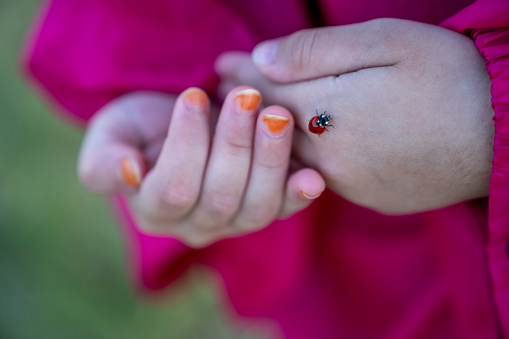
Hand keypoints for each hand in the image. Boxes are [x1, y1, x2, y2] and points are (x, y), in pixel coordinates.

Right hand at [78, 88, 324, 246]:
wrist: (179, 125)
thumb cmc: (141, 129)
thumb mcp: (110, 136)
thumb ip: (104, 161)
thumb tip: (130, 173)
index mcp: (153, 211)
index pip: (173, 190)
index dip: (186, 145)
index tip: (194, 95)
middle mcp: (195, 226)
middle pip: (220, 199)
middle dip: (235, 145)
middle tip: (246, 98)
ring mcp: (234, 222)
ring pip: (256, 207)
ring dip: (270, 161)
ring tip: (276, 116)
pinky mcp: (264, 209)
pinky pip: (284, 210)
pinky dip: (299, 194)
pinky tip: (312, 176)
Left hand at [216, 18, 494, 214]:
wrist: (505, 136)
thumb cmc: (452, 76)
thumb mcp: (388, 41)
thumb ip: (319, 51)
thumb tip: (264, 58)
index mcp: (331, 109)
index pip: (269, 89)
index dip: (242, 75)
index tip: (220, 66)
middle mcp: (330, 153)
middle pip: (271, 125)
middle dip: (242, 107)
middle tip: (220, 92)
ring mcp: (347, 181)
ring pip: (288, 155)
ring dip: (263, 134)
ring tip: (246, 117)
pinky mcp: (365, 196)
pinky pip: (318, 174)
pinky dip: (297, 155)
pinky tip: (295, 142)